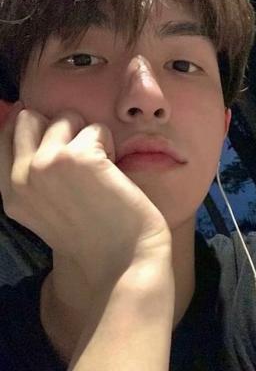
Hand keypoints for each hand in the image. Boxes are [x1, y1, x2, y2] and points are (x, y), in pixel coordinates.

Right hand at [0, 102, 171, 288]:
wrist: (123, 259)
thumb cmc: (93, 233)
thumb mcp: (45, 207)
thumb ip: (33, 173)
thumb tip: (28, 120)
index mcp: (10, 192)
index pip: (5, 134)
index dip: (35, 128)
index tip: (60, 139)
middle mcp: (22, 177)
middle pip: (29, 117)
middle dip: (60, 128)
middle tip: (82, 155)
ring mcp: (47, 165)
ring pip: (66, 118)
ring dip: (89, 137)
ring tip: (101, 169)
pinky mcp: (80, 159)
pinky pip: (97, 129)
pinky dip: (110, 145)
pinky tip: (114, 173)